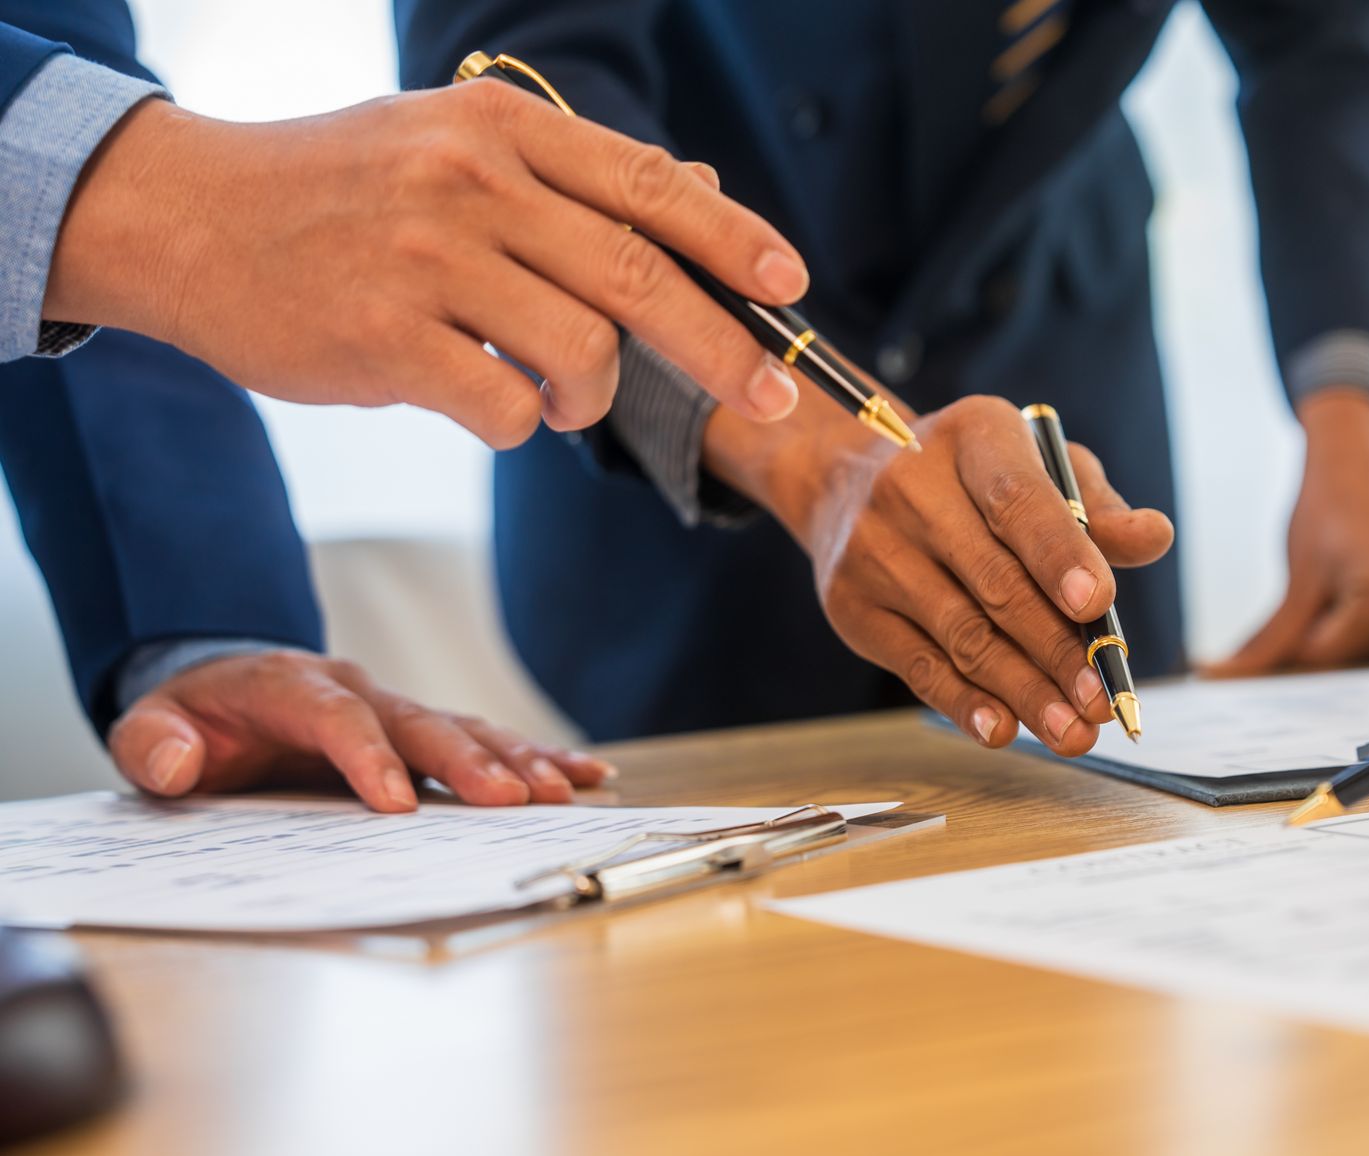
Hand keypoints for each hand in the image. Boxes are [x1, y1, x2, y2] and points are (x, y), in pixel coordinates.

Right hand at [44, 81, 809, 446]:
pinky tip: (487, 402)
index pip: (649, 185)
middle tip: (774, 401)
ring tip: (558, 394)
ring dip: (591, 395)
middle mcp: (470, 184)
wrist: (191, 217)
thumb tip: (701, 185)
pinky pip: (503, 408)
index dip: (734, 239)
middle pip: (639, 275)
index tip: (790, 287)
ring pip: (580, 350)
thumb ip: (571, 175)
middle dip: (724, 350)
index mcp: (501, 132)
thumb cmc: (344, 191)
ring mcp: (424, 260)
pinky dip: (516, 422)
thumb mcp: (454, 147)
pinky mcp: (381, 337)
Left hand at [108, 651, 614, 811]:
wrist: (226, 687)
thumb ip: (153, 744)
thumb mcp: (153, 726)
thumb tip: (179, 765)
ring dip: (517, 759)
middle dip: (469, 762)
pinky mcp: (423, 733)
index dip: (369, 757)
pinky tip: (585, 774)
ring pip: (464, 728)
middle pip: (421, 722)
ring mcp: (397, 709)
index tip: (395, 804)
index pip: (337, 718)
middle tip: (513, 799)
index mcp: (293, 687)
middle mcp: (359, 691)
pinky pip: (486, 739)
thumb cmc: (197, 717)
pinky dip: (538, 755)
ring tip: (562, 790)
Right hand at [706, 389, 1174, 754]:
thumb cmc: (972, 479)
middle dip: (1056, 649)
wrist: (848, 481)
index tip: (1098, 605)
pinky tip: (1003, 729)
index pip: (1017, 499)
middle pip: (994, 581)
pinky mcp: (852, 607)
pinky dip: (964, 703)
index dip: (1059, 555)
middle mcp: (911, 488)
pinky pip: (917, 665)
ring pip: (961, 635)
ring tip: (1071, 731)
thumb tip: (1155, 537)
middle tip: (1101, 699)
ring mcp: (873, 550)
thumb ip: (1098, 508)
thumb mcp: (1039, 466)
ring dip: (1022, 691)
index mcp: (972, 436)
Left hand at [1207, 390, 1368, 673]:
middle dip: (1334, 633)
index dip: (1303, 639)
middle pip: (1366, 653)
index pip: (1332, 656)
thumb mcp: (1298, 577)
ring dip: (1362, 624)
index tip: (1296, 613)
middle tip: (1328, 584)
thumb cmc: (1328, 502)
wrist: (1362, 452)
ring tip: (1354, 571)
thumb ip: (1271, 640)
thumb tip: (1224, 678)